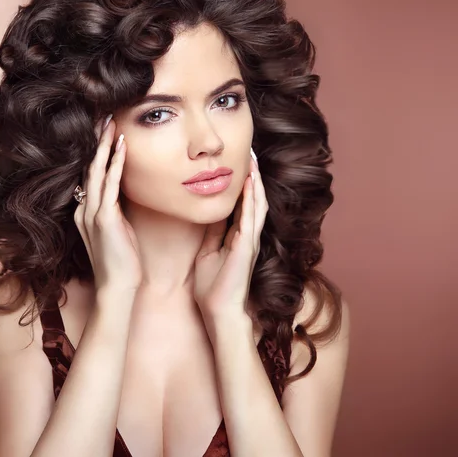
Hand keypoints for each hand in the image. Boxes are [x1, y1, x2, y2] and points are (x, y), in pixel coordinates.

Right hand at [73, 115, 141, 291]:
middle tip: (102, 115)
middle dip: (95, 141)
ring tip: (110, 122)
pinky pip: (109, 185)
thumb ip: (113, 211)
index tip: (101, 129)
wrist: (117, 287)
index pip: (88, 175)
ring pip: (96, 171)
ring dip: (103, 145)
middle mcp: (84, 209)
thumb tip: (121, 194)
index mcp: (85, 212)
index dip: (93, 151)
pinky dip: (114, 164)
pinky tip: (120, 146)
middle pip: (88, 167)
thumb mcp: (116, 231)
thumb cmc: (120, 262)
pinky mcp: (104, 219)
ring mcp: (92, 213)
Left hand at [193, 149, 267, 318]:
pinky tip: (250, 181)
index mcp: (237, 237)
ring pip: (256, 204)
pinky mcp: (247, 246)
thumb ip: (213, 234)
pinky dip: (251, 198)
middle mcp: (247, 236)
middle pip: (253, 200)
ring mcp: (250, 240)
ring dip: (255, 181)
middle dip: (253, 176)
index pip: (241, 205)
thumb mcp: (208, 253)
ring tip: (253, 159)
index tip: (238, 164)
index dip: (241, 185)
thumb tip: (211, 216)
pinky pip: (251, 217)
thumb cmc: (212, 288)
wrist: (217, 311)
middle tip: (251, 153)